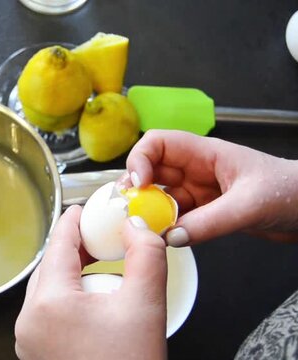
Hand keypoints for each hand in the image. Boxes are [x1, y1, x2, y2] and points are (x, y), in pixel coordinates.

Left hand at [14, 206, 166, 359]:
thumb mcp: (146, 306)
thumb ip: (147, 255)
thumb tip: (138, 225)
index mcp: (48, 303)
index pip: (57, 245)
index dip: (72, 221)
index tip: (83, 207)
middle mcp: (28, 320)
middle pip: (49, 266)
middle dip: (72, 246)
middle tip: (97, 233)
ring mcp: (29, 339)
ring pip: (46, 288)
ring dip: (69, 271)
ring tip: (97, 261)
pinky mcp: (36, 352)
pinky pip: (46, 310)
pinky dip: (65, 295)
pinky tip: (88, 294)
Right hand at [124, 130, 297, 245]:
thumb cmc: (289, 191)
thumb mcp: (249, 205)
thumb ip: (210, 222)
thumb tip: (170, 237)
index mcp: (204, 153)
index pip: (157, 143)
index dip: (140, 160)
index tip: (138, 186)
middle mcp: (196, 170)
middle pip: (152, 170)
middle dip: (137, 188)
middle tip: (129, 210)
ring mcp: (199, 191)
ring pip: (160, 197)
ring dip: (150, 211)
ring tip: (144, 229)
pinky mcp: (205, 212)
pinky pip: (176, 218)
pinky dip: (166, 228)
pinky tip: (164, 239)